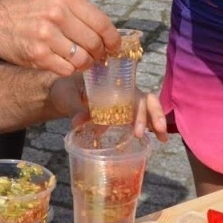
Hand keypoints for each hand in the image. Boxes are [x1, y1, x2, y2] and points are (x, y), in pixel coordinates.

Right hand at [0, 0, 116, 77]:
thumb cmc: (28, 11)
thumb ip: (79, 12)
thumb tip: (107, 33)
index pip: (103, 23)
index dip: (113, 40)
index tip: (114, 47)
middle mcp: (58, 14)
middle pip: (95, 44)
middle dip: (99, 54)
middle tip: (96, 57)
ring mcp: (47, 36)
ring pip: (82, 60)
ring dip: (84, 64)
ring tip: (79, 61)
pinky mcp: (37, 55)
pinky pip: (66, 70)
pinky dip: (68, 70)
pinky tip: (63, 64)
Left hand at [52, 75, 169, 140]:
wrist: (60, 93)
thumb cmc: (65, 89)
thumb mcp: (68, 96)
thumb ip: (74, 108)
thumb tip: (78, 123)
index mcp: (110, 82)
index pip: (132, 91)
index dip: (139, 108)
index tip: (137, 129)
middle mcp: (121, 90)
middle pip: (145, 99)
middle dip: (154, 115)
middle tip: (156, 132)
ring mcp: (122, 102)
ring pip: (146, 108)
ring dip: (156, 122)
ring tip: (162, 139)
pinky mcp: (120, 113)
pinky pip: (138, 118)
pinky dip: (149, 128)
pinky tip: (157, 140)